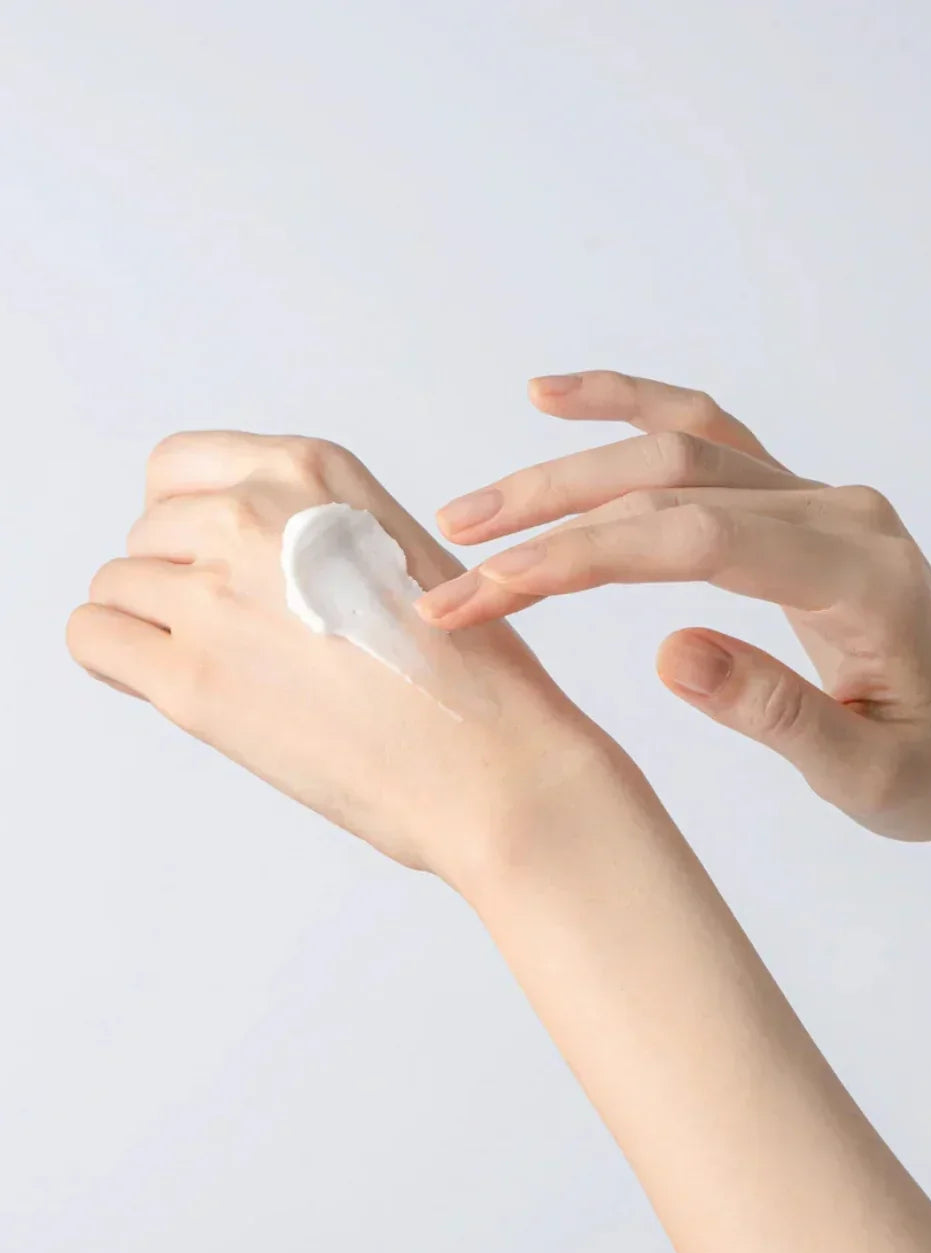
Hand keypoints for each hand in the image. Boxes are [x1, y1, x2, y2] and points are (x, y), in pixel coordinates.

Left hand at [66, 432, 604, 882]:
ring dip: (152, 621)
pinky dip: (117, 658)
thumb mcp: (402, 549)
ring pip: (117, 582)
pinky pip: (93, 636)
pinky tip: (173, 684)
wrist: (494, 766)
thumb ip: (314, 530)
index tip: (216, 561)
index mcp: (313, 473)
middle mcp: (255, 516)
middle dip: (178, 577)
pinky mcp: (192, 681)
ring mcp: (216, 596)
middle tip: (237, 634)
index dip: (189, 519)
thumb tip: (238, 557)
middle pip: (148, 529)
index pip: (181, 467)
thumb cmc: (470, 680)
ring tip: (221, 668)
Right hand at [417, 371, 930, 859]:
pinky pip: (707, 434)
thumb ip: (778, 713)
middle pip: (671, 481)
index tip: (487, 591)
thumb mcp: (870, 776)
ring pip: (677, 447)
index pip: (694, 543)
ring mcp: (819, 495)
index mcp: (860, 578)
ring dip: (568, 466)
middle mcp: (838, 514)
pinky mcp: (796, 499)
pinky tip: (557, 397)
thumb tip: (667, 654)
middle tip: (452, 555)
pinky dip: (629, 407)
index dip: (581, 558)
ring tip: (477, 505)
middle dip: (549, 515)